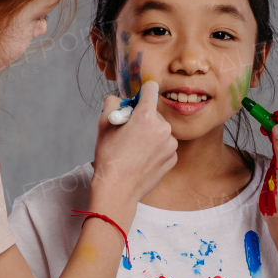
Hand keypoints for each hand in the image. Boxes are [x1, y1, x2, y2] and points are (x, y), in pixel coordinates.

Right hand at [92, 80, 176, 209]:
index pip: (151, 88)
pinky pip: (165, 145)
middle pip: (154, 112)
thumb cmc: (109, 157)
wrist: (118, 189)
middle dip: (142, 118)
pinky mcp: (173, 158)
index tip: (136, 102)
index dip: (141, 93)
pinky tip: (143, 159)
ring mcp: (171, 144)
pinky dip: (156, 148)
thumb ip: (113, 103)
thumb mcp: (103, 124)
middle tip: (128, 133)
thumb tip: (123, 99)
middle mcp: (163, 128)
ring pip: (160, 130)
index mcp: (146, 117)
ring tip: (135, 149)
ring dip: (150, 134)